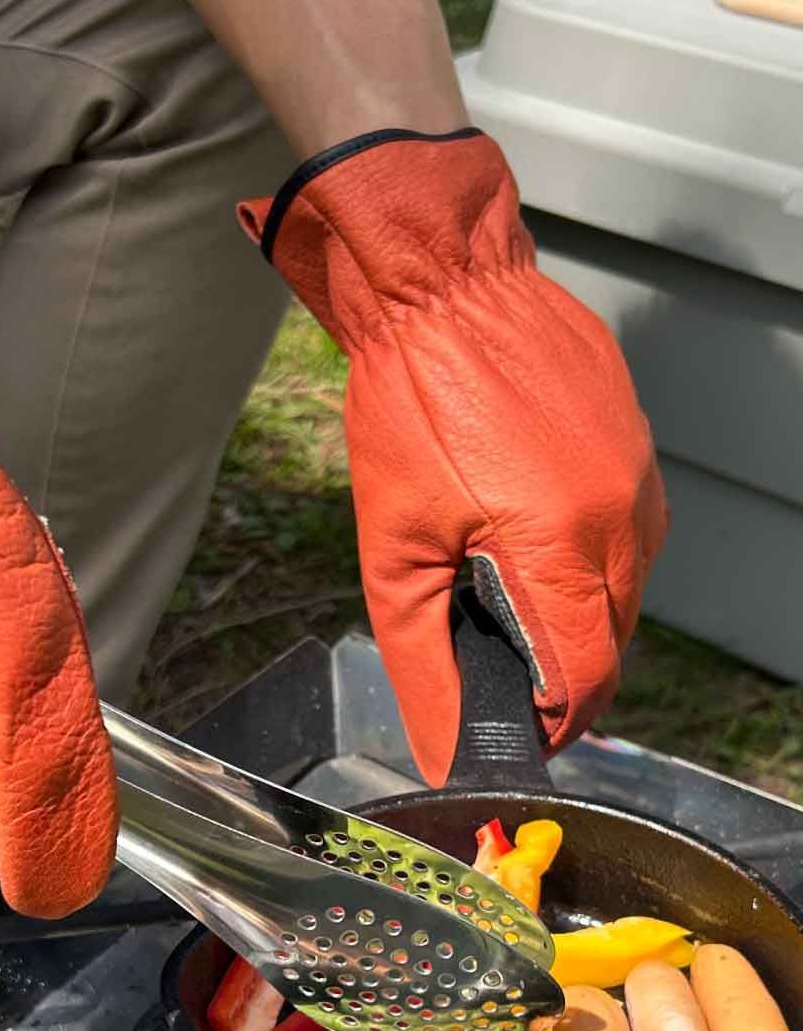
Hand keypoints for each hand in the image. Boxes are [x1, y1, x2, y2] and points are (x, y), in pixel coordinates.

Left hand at [241, 130, 666, 783]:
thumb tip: (439, 744)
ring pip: (628, 580)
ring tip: (508, 602)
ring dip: (577, 609)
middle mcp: (623, 511)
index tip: (523, 734)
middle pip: (614, 634)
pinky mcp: (633, 438)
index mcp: (565, 544)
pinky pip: (629, 523)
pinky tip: (530, 537)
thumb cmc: (407, 405)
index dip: (555, 720)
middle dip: (564, 670)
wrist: (439, 286)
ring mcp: (638, 468)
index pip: (587, 674)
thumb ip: (421, 657)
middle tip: (501, 675)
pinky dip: (588, 552)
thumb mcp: (394, 548)